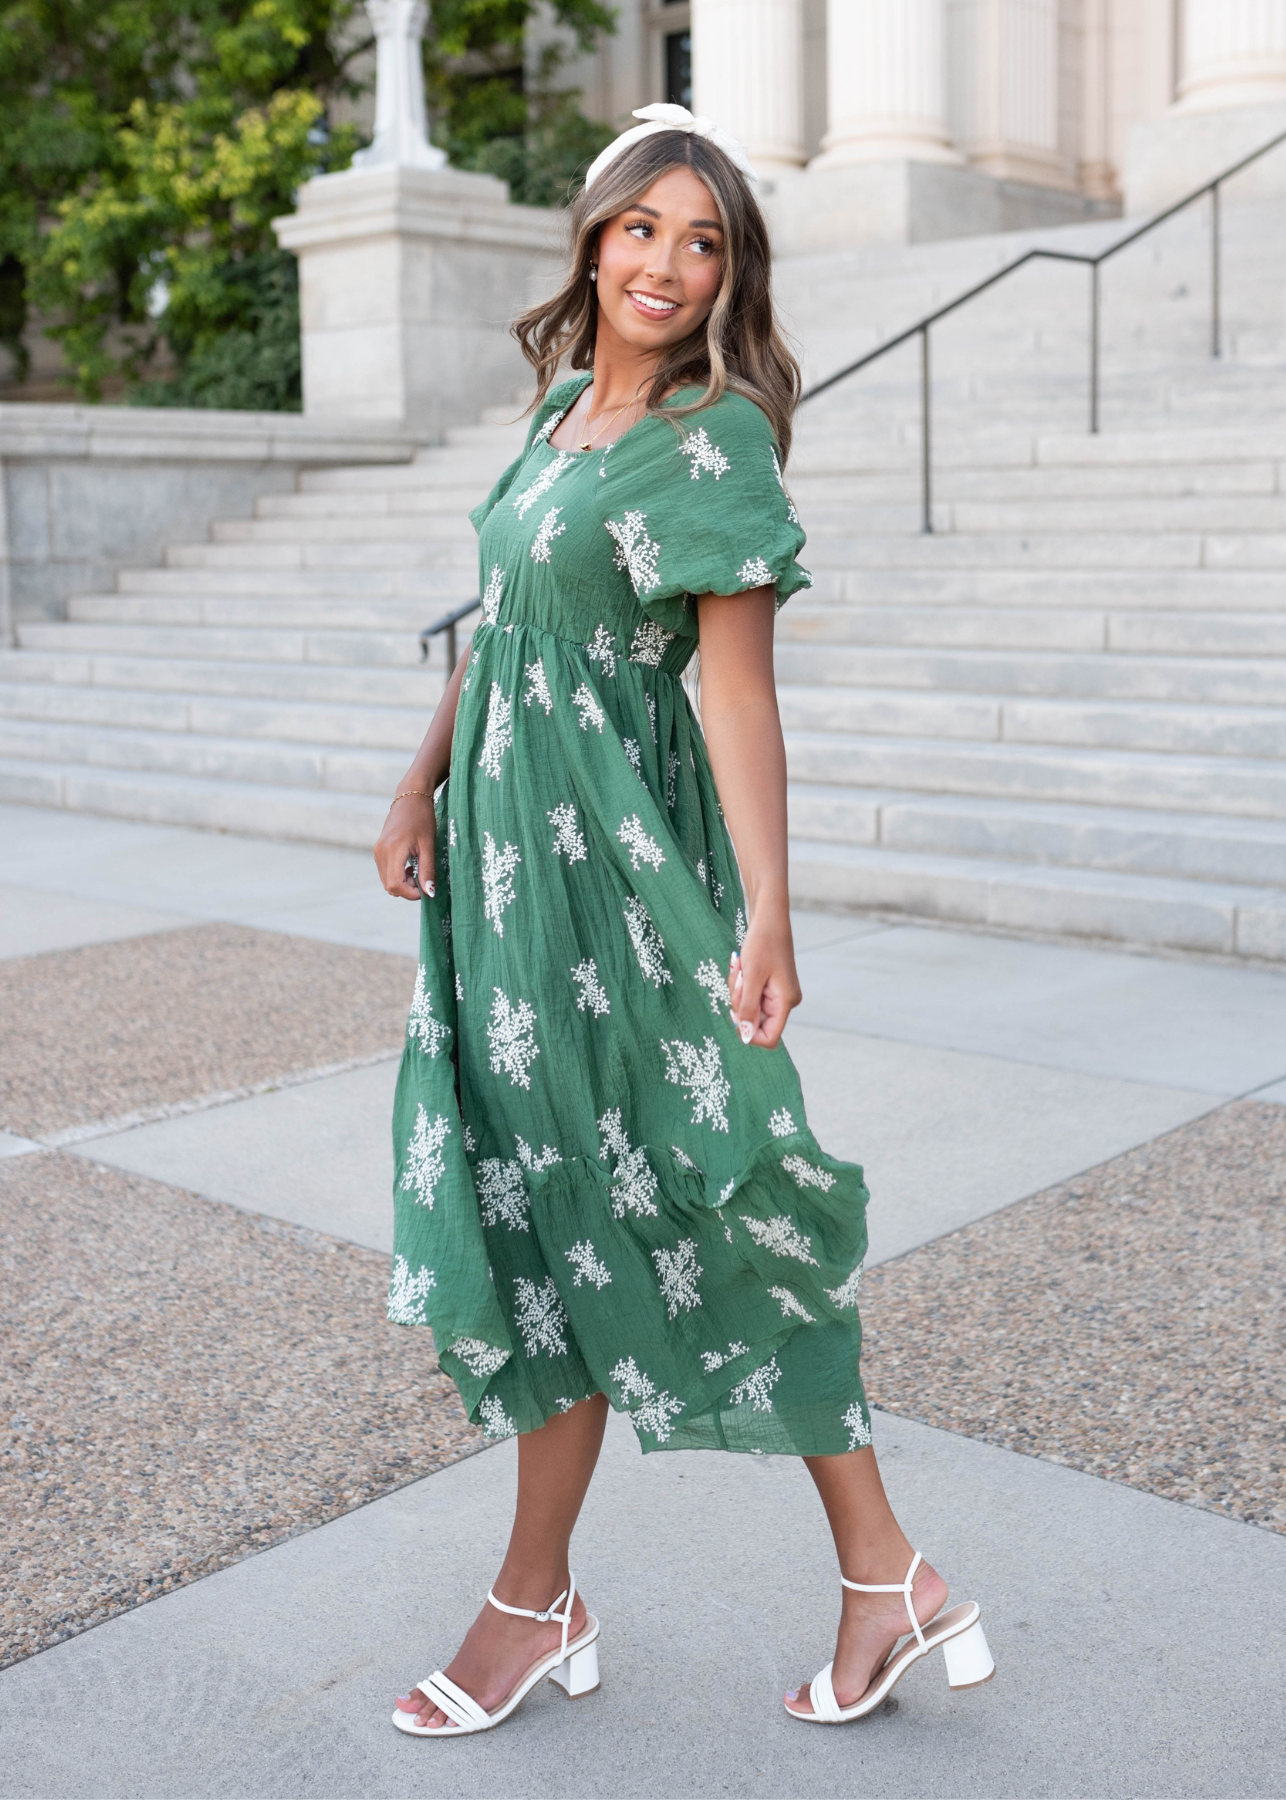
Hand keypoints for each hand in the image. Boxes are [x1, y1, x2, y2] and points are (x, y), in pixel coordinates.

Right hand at [373, 793, 437, 900]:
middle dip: (407, 889)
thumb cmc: (423, 818)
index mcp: (393, 850)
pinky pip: (385, 872)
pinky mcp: (378, 850)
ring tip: (417, 869)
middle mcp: (380, 852)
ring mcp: (377, 851)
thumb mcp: (429, 845)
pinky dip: (398, 875)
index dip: (410, 893)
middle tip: (423, 877)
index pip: (395, 885)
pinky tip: (410, 865)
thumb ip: (428, 870)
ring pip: (386, 881)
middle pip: (389, 886)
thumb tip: (429, 893)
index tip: (425, 889)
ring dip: (403, 882)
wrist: (411, 797)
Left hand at [728, 914, 800, 1049]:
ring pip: (749, 1008)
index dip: (749, 1032)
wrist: (769, 919)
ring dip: (738, 991)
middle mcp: (785, 1002)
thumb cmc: (762, 944)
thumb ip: (748, 1008)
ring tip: (740, 968)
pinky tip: (741, 967)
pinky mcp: (770, 987)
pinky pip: (750, 996)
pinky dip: (741, 985)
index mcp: (786, 1002)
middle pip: (755, 1022)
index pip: (769, 1038)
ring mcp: (778, 994)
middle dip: (739, 1003)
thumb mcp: (751, 977)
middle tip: (738, 979)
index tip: (734, 1014)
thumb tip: (745, 1036)